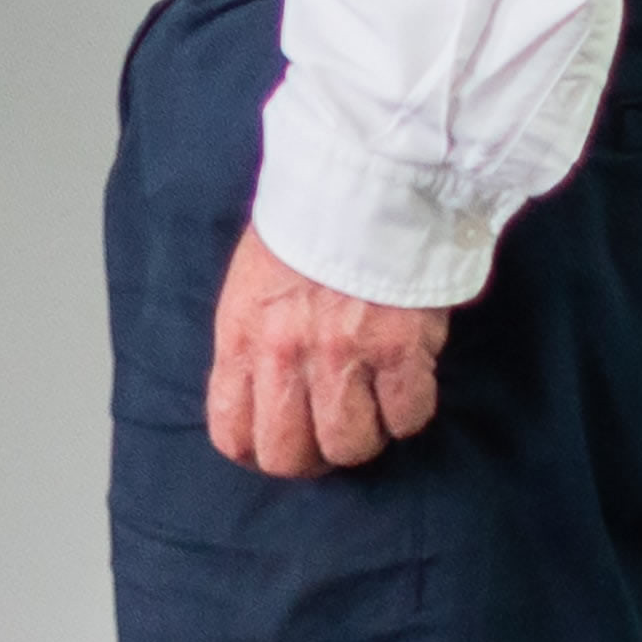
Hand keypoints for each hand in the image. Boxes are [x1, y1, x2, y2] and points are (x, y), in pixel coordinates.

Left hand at [211, 221, 448, 474]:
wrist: (361, 182)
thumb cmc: (304, 228)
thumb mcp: (251, 285)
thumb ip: (254, 345)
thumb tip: (267, 398)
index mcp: (241, 337)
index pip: (232, 433)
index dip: (258, 453)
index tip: (281, 447)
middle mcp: (284, 355)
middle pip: (290, 456)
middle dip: (312, 459)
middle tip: (331, 437)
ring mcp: (342, 356)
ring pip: (351, 445)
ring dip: (365, 435)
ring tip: (371, 406)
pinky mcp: (399, 351)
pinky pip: (407, 418)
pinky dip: (409, 410)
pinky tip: (405, 381)